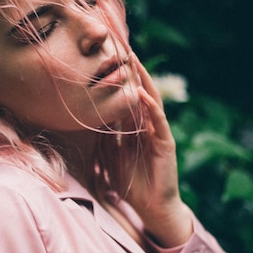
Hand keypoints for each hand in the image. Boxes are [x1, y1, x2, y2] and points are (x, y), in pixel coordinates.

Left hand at [116, 55, 192, 247]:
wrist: (151, 208)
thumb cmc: (131, 184)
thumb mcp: (111, 156)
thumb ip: (105, 137)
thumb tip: (87, 120)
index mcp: (134, 127)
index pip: (125, 96)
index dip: (117, 77)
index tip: (104, 56)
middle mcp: (147, 125)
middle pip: (138, 90)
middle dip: (129, 68)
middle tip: (118, 44)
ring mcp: (158, 133)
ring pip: (150, 99)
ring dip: (141, 79)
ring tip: (131, 58)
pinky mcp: (166, 144)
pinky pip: (158, 122)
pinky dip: (150, 106)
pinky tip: (140, 93)